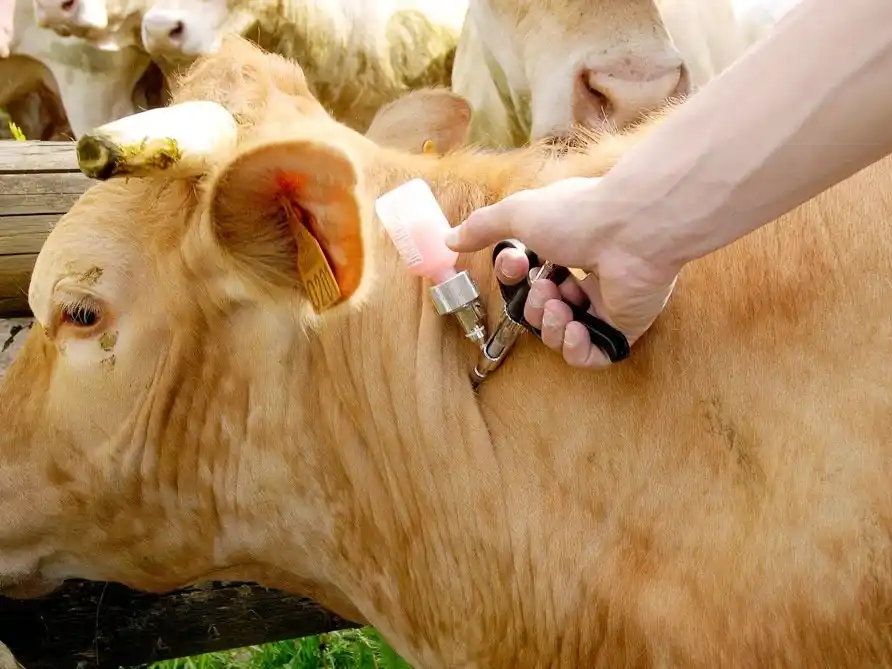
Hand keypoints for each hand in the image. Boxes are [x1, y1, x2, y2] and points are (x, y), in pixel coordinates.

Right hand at [445, 177, 677, 368]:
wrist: (632, 231)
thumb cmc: (578, 215)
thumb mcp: (517, 213)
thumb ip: (482, 227)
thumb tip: (449, 238)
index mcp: (566, 246)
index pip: (528, 276)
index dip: (514, 280)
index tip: (517, 266)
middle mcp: (587, 275)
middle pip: (543, 310)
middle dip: (533, 306)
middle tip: (545, 289)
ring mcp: (608, 302)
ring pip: (563, 334)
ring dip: (551, 325)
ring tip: (561, 305)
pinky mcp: (625, 327)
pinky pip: (592, 356)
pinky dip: (576, 348)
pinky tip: (576, 328)